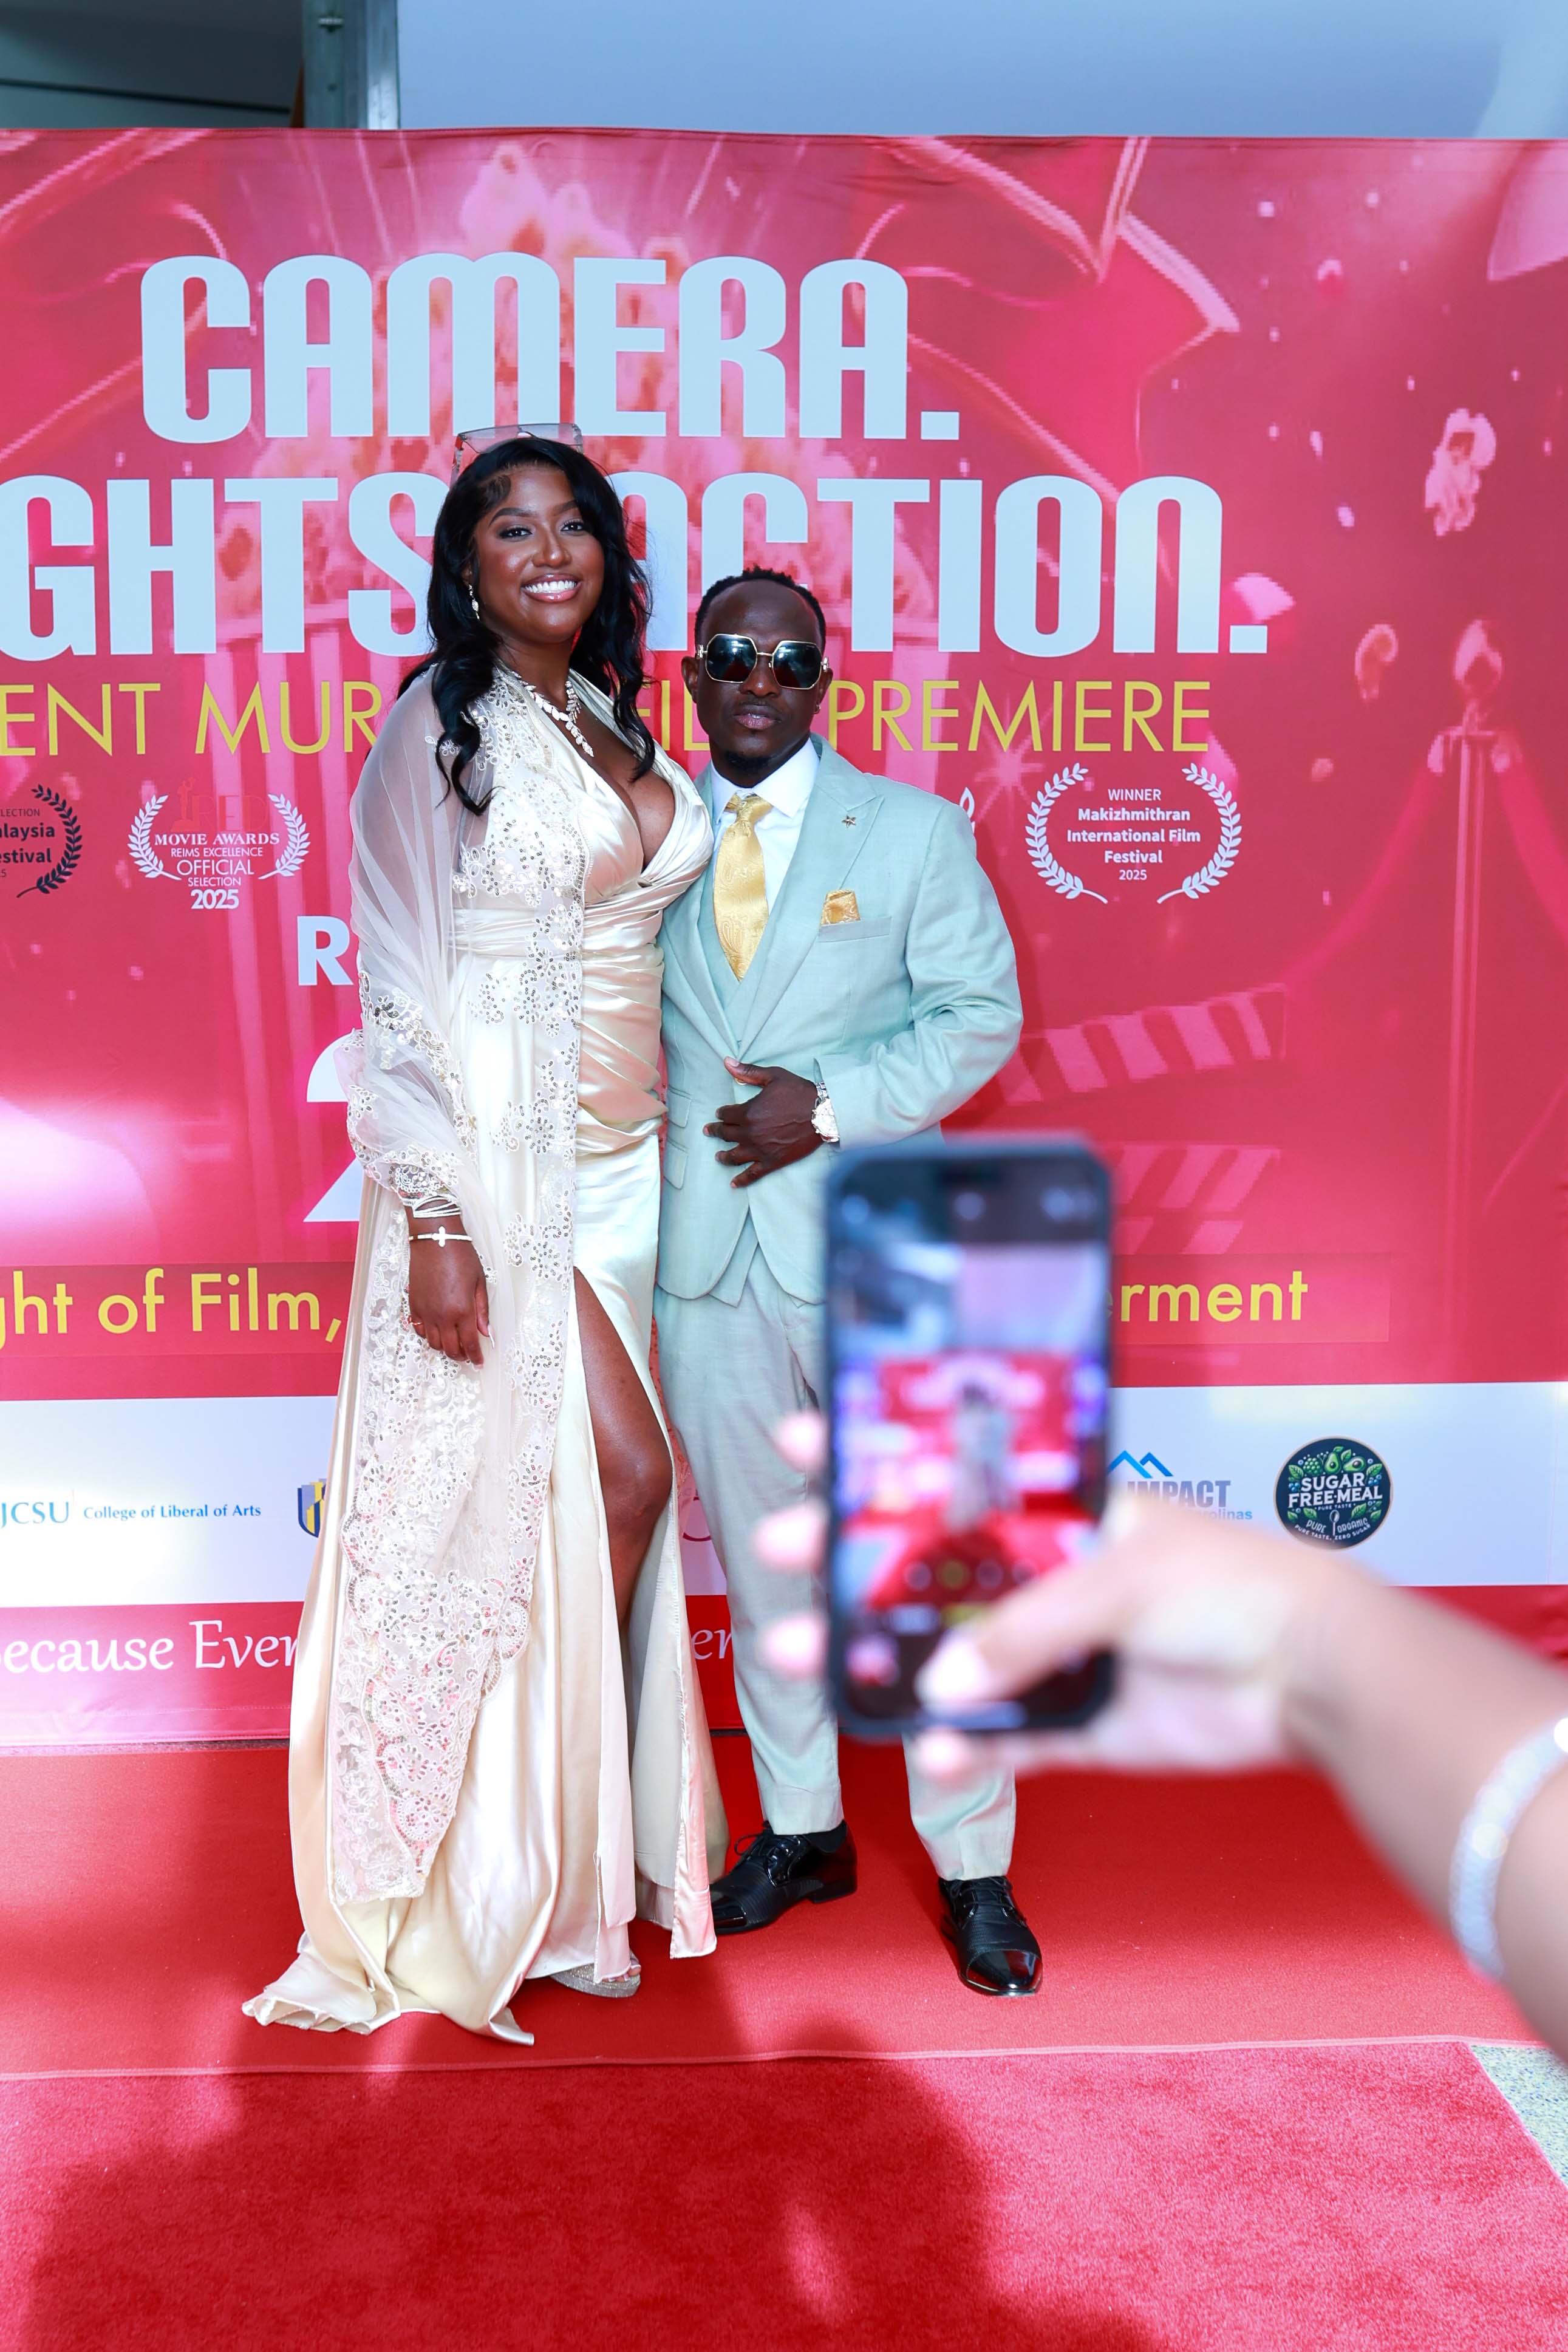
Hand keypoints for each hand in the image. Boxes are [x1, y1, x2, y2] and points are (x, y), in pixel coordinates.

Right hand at [406, 1221, 489, 1366]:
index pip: (470, 1343)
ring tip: (453, 1343)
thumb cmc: (460, 1256)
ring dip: (444, 1348)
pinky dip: (428, 1336)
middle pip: (451, 1349)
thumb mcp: (479, 1282)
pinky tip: (437, 1331)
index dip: (475, 1357)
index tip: (479, 1362)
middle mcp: (443, 1316)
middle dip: (461, 1356)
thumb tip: (486, 1332)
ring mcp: (426, 1312)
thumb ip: (482, 1310)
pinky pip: (419, 1330)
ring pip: (433, 1344)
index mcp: (462, 1310)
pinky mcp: (414, 1306)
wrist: (435, 1240)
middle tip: (468, 1355)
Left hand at [704, 1059, 820, 1187]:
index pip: (726, 1114)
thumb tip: (727, 1062)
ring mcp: (760, 1150)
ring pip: (733, 1156)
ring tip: (718, 1156)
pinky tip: (733, 1183)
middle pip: (726, 1134)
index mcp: (748, 1113)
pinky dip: (741, 1180)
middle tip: (709, 1131)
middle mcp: (750, 1133)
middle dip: (716, 1131)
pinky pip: (752, 1174)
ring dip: (723, 1156)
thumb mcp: (774, 1076)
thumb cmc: (799, 1093)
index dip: (721, 1113)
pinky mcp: (772, 1162)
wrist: (823, 1114)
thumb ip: (748, 1072)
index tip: (719, 1113)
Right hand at [748, 1417, 1356, 1783]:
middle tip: (777, 1556)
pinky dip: (960, 1747)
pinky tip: (924, 1748)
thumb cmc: (1228, 1588)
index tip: (803, 1439)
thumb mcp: (1121, 1578)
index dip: (878, 1457)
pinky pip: (1000, 1738)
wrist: (1312, 1677)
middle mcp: (1046, 1576)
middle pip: (928, 1568)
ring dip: (880, 1660)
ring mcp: (1056, 1651)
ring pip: (947, 1656)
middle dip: (848, 1562)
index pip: (952, 1475)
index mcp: (1058, 1513)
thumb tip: (939, 1681)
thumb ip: (1027, 1627)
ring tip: (807, 1664)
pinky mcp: (1074, 1724)